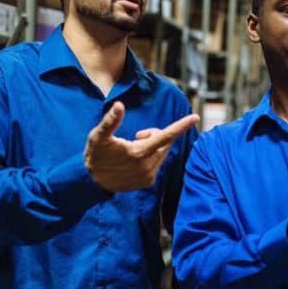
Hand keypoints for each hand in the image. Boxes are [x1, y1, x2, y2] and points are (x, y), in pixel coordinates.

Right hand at [84, 101, 198, 192]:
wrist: (91, 182)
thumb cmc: (95, 155)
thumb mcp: (98, 136)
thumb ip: (110, 121)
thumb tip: (119, 105)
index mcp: (139, 152)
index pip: (165, 136)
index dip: (181, 125)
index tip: (195, 117)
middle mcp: (147, 166)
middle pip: (165, 142)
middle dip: (155, 135)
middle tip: (137, 136)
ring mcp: (149, 176)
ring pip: (162, 153)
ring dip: (153, 146)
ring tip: (133, 149)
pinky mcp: (148, 182)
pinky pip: (158, 164)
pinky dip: (151, 158)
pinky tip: (134, 161)